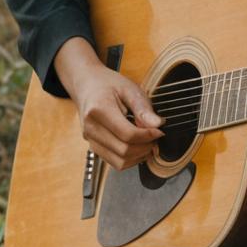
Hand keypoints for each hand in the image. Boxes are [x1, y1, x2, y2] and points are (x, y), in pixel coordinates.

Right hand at [54, 37, 163, 170]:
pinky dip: (130, 158)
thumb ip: (143, 108)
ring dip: (139, 156)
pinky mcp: (93, 146)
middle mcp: (91, 128)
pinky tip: (139, 146)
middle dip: (145, 147)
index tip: (160, 131)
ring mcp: (90, 140)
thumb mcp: (129, 89)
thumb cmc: (108, 84)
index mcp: (99, 110)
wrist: (87, 85)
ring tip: (149, 142)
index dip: (147, 136)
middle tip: (156, 137)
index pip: (127, 134)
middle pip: (123, 150)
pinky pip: (114, 162)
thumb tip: (158, 124)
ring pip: (119, 161)